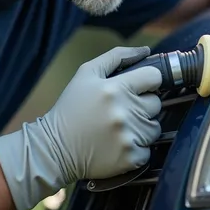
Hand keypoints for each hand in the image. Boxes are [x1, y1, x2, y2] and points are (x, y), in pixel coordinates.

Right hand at [0, 46, 161, 209]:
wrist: (53, 149)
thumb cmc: (71, 108)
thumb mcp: (86, 74)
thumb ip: (117, 57)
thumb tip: (146, 50)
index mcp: (115, 88)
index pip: (154, 77)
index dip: (149, 82)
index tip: (140, 88)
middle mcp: (124, 112)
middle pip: (156, 103)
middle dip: (142, 106)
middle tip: (121, 111)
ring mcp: (128, 137)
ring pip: (154, 128)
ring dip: (141, 128)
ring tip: (118, 129)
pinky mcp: (130, 158)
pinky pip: (147, 151)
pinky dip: (136, 150)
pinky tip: (117, 146)